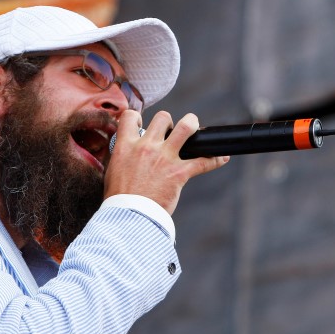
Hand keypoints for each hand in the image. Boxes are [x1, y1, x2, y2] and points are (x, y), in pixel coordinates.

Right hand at [104, 110, 229, 214]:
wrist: (128, 216)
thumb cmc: (118, 200)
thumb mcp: (113, 172)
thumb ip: (121, 159)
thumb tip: (125, 157)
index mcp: (126, 147)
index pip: (130, 117)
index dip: (137, 118)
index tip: (142, 125)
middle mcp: (146, 147)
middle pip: (162, 117)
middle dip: (169, 122)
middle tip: (171, 134)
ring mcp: (164, 158)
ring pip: (186, 127)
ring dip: (192, 125)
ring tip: (195, 130)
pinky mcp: (179, 173)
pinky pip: (204, 161)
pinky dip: (215, 159)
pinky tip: (222, 158)